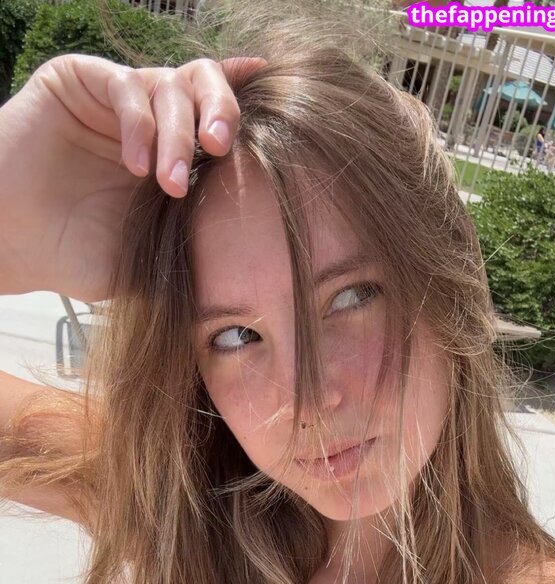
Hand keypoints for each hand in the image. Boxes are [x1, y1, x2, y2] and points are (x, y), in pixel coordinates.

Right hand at [0, 53, 265, 301]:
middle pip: (203, 85)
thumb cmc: (75, 258)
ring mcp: (115, 98)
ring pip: (169, 83)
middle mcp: (150, 119)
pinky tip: (135, 163)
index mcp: (172, 153)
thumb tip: (250, 281)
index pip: (217, 117)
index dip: (244, 106)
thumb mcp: (148, 266)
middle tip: (223, 147)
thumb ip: (191, 256)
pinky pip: (125, 84)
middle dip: (221, 110)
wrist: (12, 247)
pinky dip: (139, 122)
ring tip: (169, 183)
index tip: (278, 114)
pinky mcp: (79, 81)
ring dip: (179, 132)